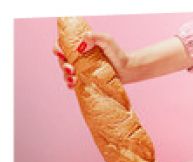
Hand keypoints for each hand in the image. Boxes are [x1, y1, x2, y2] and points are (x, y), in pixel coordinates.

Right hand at [53, 33, 192, 85]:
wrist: (127, 70)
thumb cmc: (119, 54)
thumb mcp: (108, 41)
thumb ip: (97, 37)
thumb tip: (85, 36)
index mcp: (82, 49)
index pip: (64, 47)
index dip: (58, 49)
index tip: (60, 52)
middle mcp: (80, 60)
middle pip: (63, 61)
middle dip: (62, 64)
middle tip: (70, 68)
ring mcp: (83, 71)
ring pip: (67, 74)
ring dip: (65, 76)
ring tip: (72, 78)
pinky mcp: (87, 81)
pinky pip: (75, 84)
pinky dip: (71, 85)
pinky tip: (73, 85)